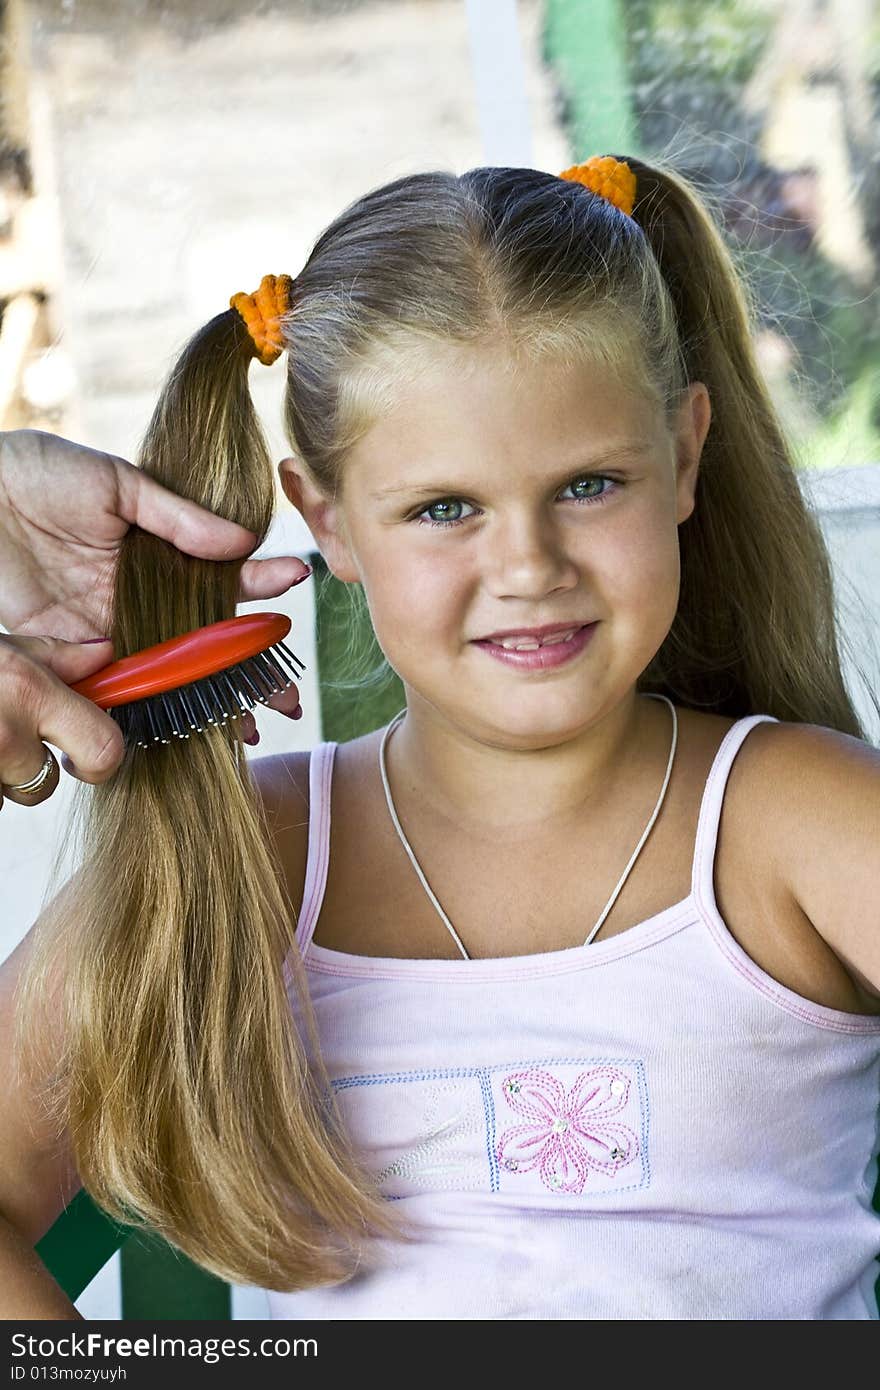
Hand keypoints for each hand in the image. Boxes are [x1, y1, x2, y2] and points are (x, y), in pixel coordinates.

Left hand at [0, 431, 309, 801]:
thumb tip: (243, 540)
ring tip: (249, 728)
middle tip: (287, 699)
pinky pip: (113, 691)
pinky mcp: (67, 658)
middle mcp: (139, 600)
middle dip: (250, 673)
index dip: (259, 582)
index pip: (221, 576)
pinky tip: (181, 733)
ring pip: (169, 676)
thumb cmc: (38, 473)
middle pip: (205, 644)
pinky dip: (146, 715)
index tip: (295, 580)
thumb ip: (178, 517)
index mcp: (156, 555)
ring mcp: (106, 632)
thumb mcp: (116, 484)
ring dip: (211, 704)